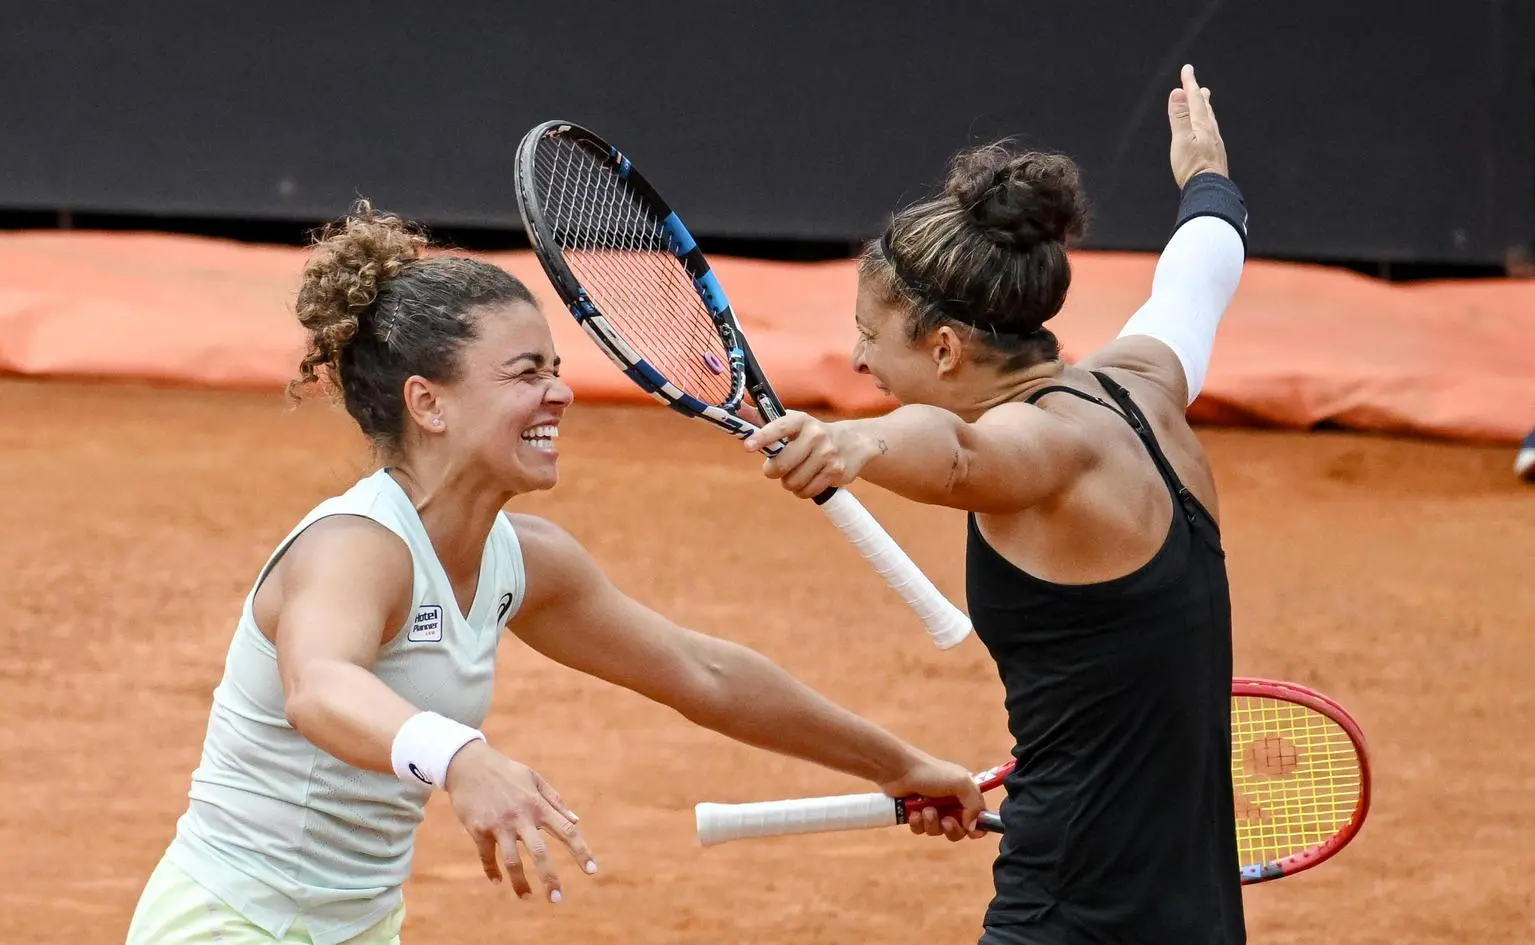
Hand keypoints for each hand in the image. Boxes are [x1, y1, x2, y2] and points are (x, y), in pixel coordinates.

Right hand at [444, 741, 597, 901]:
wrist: (468, 764)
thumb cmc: (505, 772)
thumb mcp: (534, 779)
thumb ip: (555, 800)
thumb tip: (576, 821)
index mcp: (538, 804)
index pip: (566, 830)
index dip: (581, 851)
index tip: (592, 870)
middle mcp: (521, 816)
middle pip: (539, 852)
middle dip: (550, 878)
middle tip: (557, 899)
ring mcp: (499, 824)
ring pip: (512, 860)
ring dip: (519, 883)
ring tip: (526, 898)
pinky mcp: (479, 829)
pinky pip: (487, 856)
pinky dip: (492, 870)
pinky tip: (498, 881)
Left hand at [743, 411, 876, 498]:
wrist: (854, 442)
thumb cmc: (811, 434)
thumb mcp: (793, 422)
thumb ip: (765, 419)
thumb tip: (737, 408)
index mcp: (801, 421)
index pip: (780, 427)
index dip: (762, 437)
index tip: (748, 446)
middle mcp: (816, 435)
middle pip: (783, 464)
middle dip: (773, 471)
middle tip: (774, 470)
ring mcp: (828, 454)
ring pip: (794, 481)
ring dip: (789, 483)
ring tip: (795, 474)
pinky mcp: (836, 472)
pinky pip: (808, 491)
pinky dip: (803, 491)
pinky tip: (808, 480)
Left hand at [881, 751, 988, 842]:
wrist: (898, 770)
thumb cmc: (930, 772)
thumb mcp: (960, 782)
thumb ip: (974, 804)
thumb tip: (973, 826)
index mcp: (965, 794)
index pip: (979, 818)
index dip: (976, 828)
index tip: (970, 830)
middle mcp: (951, 803)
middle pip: (959, 831)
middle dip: (952, 828)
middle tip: (946, 820)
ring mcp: (933, 810)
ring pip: (938, 832)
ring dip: (932, 823)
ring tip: (925, 810)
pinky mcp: (916, 815)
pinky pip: (921, 830)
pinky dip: (918, 824)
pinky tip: (913, 813)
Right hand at [1168, 63, 1228, 188]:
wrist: (1209, 191)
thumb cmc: (1192, 167)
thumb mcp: (1181, 140)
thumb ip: (1179, 117)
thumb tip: (1177, 93)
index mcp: (1202, 126)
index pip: (1195, 100)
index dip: (1190, 84)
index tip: (1187, 69)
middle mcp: (1211, 132)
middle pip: (1206, 109)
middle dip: (1200, 97)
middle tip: (1199, 87)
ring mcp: (1215, 145)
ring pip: (1210, 122)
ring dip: (1206, 111)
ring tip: (1205, 107)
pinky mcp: (1215, 157)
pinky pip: (1211, 135)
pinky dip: (1207, 127)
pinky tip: (1207, 135)